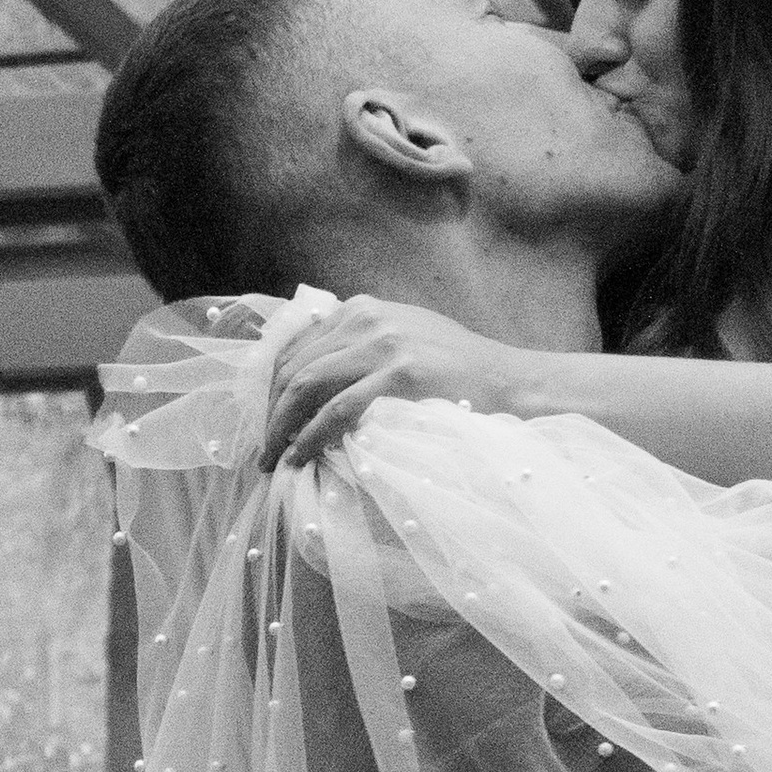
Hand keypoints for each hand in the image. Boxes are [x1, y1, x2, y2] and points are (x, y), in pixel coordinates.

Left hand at [261, 298, 520, 470]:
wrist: (511, 382)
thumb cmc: (458, 373)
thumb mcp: (403, 342)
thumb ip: (359, 351)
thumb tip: (309, 382)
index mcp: (361, 310)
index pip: (296, 347)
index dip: (270, 390)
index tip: (262, 424)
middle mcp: (366, 319)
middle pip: (294, 366)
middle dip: (269, 412)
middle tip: (261, 452)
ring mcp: (384, 345)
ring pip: (307, 385)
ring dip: (281, 427)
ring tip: (273, 461)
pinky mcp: (400, 375)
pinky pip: (339, 409)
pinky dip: (311, 435)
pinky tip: (300, 456)